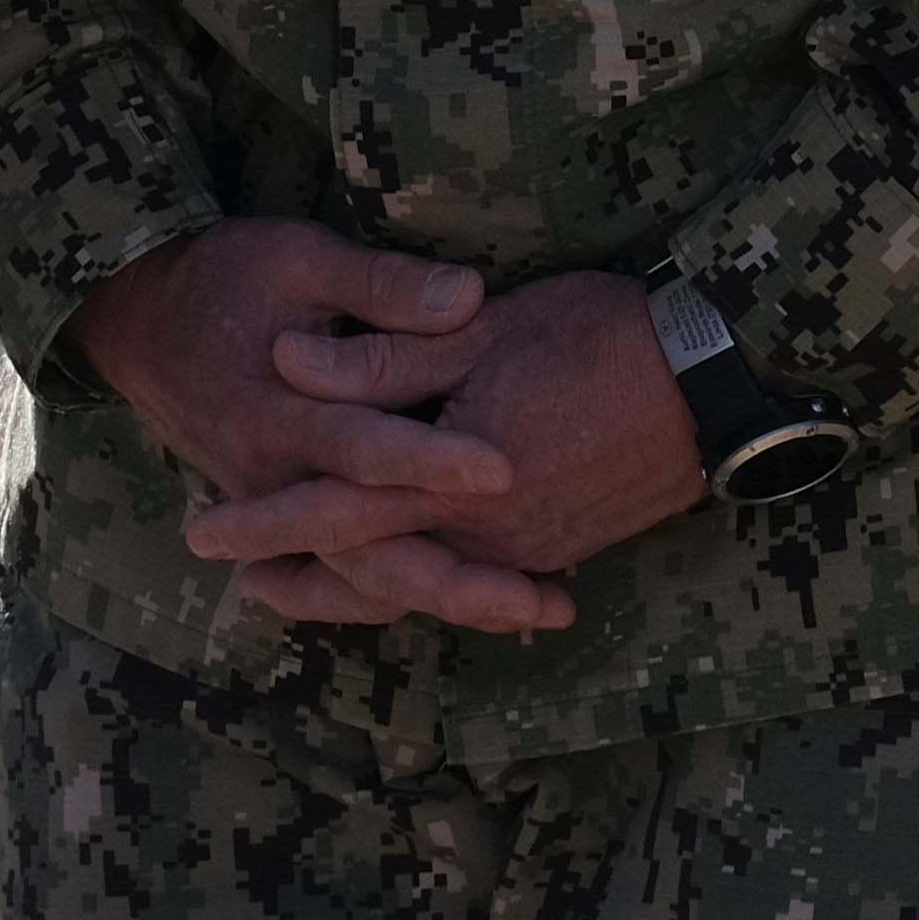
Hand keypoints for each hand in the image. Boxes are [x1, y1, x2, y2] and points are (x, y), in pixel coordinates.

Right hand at [64, 223, 545, 631]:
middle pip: (369, 551)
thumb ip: (382, 284)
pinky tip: (481, 605)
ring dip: (449, 599)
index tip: (505, 470)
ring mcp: (280, 512)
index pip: (362, 448)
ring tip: (539, 612)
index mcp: (273, 415)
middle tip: (544, 598)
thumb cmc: (228, 279)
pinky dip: (410, 592)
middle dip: (458, 579)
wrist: (145, 323)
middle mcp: (273, 483)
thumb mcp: (298, 257)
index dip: (431, 462)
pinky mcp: (289, 521)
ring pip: (365, 580)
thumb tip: (469, 296)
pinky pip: (349, 578)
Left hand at [210, 268, 703, 629]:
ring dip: (354, 591)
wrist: (717, 382)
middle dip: (299, 576)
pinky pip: (472, 584)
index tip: (201, 532)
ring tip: (298, 592)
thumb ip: (385, 352)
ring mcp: (524, 553)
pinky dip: (425, 589)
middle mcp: (481, 534)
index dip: (265, 519)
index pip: (334, 507)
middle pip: (368, 569)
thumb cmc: (601, 336)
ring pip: (419, 586)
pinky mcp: (559, 550)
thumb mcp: (484, 327)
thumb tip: (288, 361)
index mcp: (449, 477)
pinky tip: (404, 583)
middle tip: (235, 581)